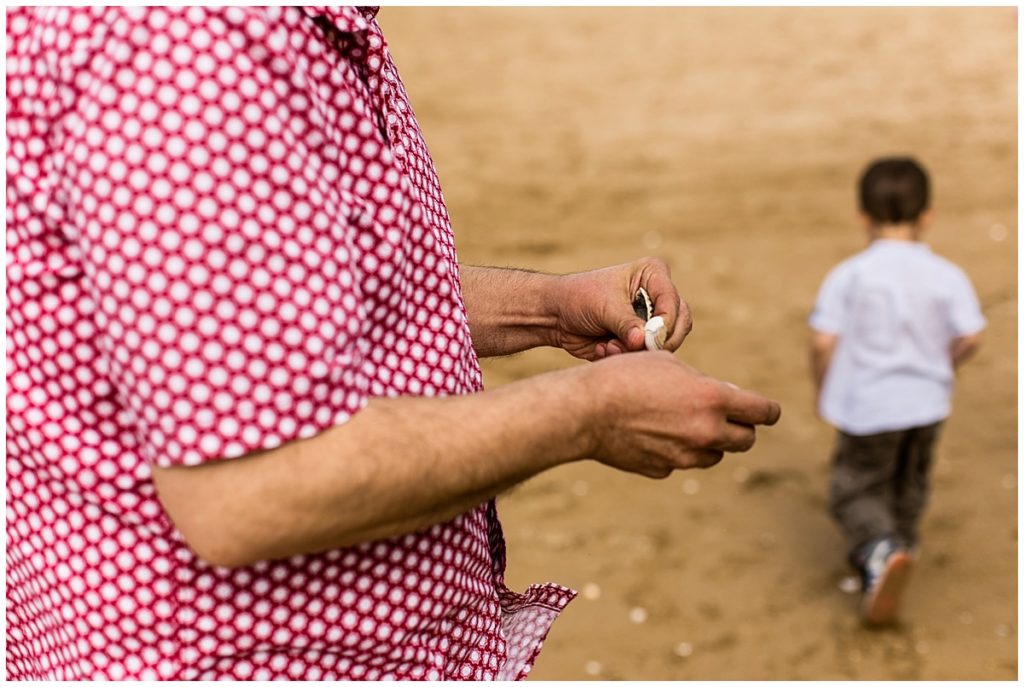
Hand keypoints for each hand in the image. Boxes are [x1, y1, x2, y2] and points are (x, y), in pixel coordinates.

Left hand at [550, 258, 691, 360]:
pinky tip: (604, 348)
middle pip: (680, 325)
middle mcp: (657, 297)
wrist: (555, 315)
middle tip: (635, 347)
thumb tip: (644, 342)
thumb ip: (627, 325)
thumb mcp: (604, 307)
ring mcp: (651, 321)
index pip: (674, 302)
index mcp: (653, 275)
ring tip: (609, 346)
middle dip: (656, 341)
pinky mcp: (641, 341)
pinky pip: (646, 357)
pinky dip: (625, 357)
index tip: (650, 337)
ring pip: (665, 344)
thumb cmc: (579, 298)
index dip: (665, 322)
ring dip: (636, 351)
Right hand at [581, 351, 780, 477]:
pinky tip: (653, 434)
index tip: (766, 411)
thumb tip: (724, 396)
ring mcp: (685, 456)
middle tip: (726, 417)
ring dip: (709, 442)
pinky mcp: (664, 470)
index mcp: (713, 400)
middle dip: (741, 428)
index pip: (764, 412)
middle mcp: (706, 432)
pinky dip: (677, 451)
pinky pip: (682, 462)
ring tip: (683, 423)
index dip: (768, 410)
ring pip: (715, 455)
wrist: (586, 409)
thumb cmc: (625, 375)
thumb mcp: (670, 363)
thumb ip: (703, 383)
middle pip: (746, 440)